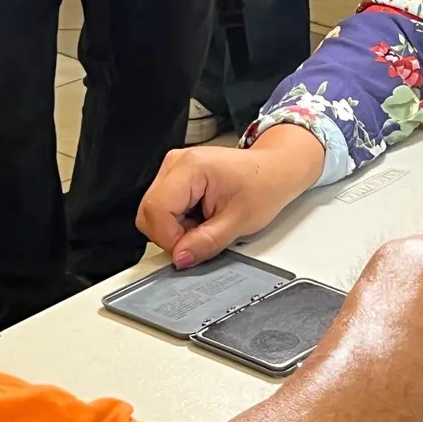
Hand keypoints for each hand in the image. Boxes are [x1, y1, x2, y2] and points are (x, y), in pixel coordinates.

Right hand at [136, 124, 324, 267]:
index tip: (190, 251)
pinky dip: (179, 221)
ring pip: (153, 212)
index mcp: (190, 167)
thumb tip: (181, 258)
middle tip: (201, 237)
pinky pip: (163, 208)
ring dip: (176, 229)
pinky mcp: (175, 177)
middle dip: (171, 235)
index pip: (156, 210)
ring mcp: (173, 168)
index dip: (170, 239)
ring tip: (205, 224)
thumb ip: (206, 243)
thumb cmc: (263, 186)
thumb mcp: (238, 222)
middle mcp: (176, 163)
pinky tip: (200, 218)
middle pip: (149, 212)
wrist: (274, 170)